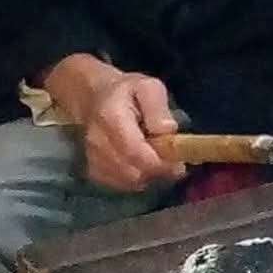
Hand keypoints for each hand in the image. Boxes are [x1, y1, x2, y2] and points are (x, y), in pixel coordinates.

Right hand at [44, 54, 185, 191]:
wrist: (95, 98)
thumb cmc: (127, 92)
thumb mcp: (149, 87)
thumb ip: (158, 107)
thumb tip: (169, 130)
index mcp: (111, 117)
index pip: (135, 152)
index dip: (159, 163)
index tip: (179, 162)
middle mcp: (98, 142)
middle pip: (133, 173)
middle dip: (157, 171)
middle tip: (174, 162)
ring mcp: (93, 159)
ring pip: (129, 182)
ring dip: (149, 176)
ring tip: (158, 159)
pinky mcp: (94, 171)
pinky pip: (121, 185)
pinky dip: (137, 180)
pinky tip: (143, 164)